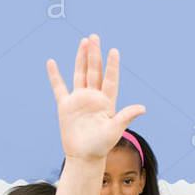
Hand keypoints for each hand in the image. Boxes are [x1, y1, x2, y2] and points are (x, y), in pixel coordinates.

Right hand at [46, 35, 145, 162]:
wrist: (84, 157)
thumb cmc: (101, 146)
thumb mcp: (114, 130)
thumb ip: (126, 116)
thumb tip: (142, 108)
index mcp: (107, 102)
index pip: (110, 79)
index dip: (112, 65)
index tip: (114, 51)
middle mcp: (94, 98)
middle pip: (94, 71)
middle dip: (95, 54)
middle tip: (95, 36)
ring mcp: (79, 100)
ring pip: (80, 74)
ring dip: (81, 58)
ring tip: (84, 41)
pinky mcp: (66, 106)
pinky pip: (59, 87)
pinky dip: (55, 76)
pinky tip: (52, 62)